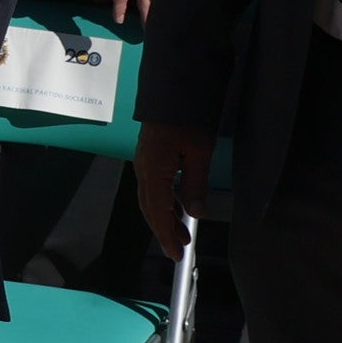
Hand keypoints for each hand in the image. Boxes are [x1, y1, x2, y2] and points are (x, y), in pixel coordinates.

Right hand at [132, 118, 215, 260]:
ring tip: (182, 232)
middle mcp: (143, 170)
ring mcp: (143, 163)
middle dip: (164, 231)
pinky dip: (164, 202)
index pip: (158, 213)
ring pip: (150, 199)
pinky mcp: (148, 157)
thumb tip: (195, 212)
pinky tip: (177, 206)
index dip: (167, 236)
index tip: (176, 254)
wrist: (173, 88)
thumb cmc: (186, 117)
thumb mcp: (198, 153)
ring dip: (165, 217)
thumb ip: (196, 185)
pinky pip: (153, 187)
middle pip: (150, 209)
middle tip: (180, 249)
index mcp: (153, 171)